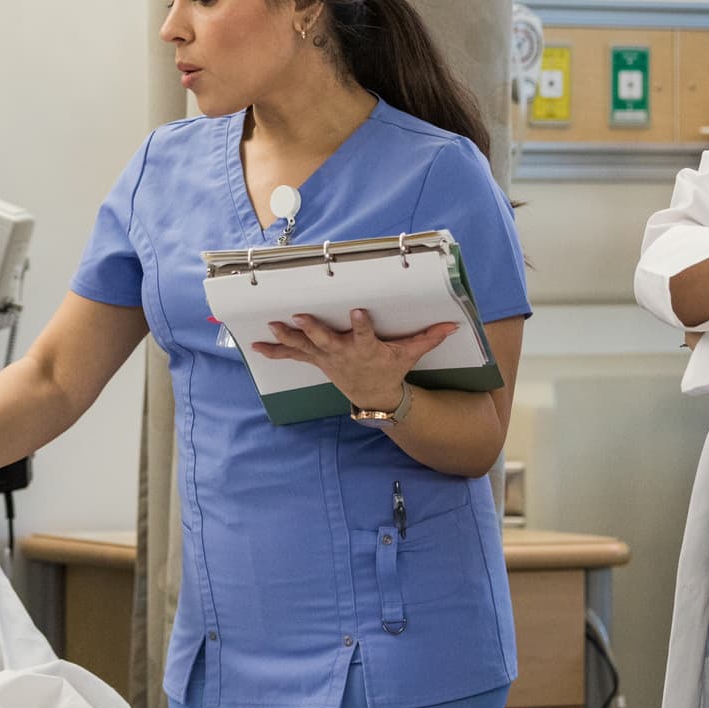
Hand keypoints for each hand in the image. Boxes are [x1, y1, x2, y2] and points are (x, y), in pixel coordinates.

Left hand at [249, 309, 457, 410]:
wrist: (374, 396)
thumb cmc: (390, 369)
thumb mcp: (410, 354)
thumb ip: (428, 337)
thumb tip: (454, 325)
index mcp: (367, 349)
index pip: (365, 334)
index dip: (362, 324)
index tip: (358, 311)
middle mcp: (344, 354)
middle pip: (326, 340)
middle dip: (313, 330)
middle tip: (299, 317)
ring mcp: (327, 358)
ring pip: (305, 347)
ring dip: (287, 338)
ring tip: (271, 326)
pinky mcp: (317, 361)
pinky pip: (293, 356)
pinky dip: (274, 351)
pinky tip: (255, 346)